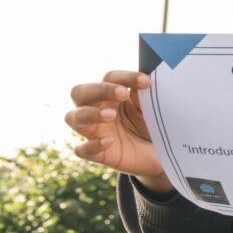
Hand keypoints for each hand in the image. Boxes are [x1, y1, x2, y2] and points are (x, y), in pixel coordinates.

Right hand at [65, 71, 169, 192]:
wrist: (160, 154)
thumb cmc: (151, 125)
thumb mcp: (152, 110)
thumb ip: (144, 98)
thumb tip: (143, 84)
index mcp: (111, 95)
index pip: (110, 78)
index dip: (125, 77)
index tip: (146, 82)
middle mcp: (96, 110)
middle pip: (80, 92)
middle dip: (99, 90)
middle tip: (123, 93)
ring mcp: (94, 132)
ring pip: (72, 118)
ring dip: (90, 114)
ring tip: (111, 115)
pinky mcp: (96, 153)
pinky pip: (82, 150)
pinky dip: (92, 145)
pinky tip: (109, 141)